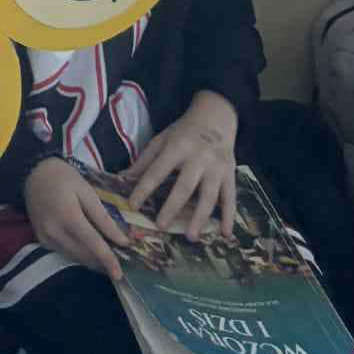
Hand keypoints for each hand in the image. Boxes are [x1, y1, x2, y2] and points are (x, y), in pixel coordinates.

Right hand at [23, 158, 129, 279]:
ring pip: (75, 258)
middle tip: (120, 261)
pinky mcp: (42, 240)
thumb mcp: (86, 191)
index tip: (120, 274)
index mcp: (68, 216)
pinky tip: (89, 248)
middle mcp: (55, 231)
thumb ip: (103, 218)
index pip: (93, 245)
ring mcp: (46, 238)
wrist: (32, 173)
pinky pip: (65, 253)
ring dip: (92, 260)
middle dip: (103, 262)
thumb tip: (122, 241)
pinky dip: (80, 254)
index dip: (108, 260)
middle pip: (85, 256)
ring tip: (107, 256)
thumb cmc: (62, 177)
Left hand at [125, 92, 237, 238]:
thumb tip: (123, 178)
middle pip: (185, 186)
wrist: (216, 117)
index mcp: (177, 147)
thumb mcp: (162, 139)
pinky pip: (230, 198)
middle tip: (161, 226)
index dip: (144, 188)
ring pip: (209, 196)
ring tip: (190, 236)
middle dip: (172, 208)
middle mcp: (198, 157)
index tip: (132, 205)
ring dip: (200, 218)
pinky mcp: (230, 175)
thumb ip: (145, 160)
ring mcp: (217, 167)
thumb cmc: (183, 131)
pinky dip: (229, 217)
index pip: (157, 171)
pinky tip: (225, 234)